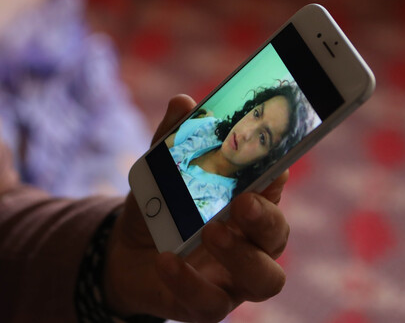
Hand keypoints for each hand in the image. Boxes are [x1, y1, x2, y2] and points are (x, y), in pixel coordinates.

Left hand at [104, 95, 289, 322]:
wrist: (125, 252)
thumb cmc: (159, 207)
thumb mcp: (159, 171)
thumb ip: (171, 140)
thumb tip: (183, 102)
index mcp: (249, 203)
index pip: (274, 188)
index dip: (277, 174)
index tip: (273, 162)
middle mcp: (253, 242)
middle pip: (278, 235)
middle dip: (266, 217)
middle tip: (242, 202)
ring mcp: (234, 278)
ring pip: (265, 279)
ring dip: (242, 254)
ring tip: (212, 231)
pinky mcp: (208, 304)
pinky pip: (211, 303)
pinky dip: (189, 281)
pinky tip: (167, 261)